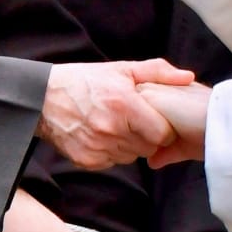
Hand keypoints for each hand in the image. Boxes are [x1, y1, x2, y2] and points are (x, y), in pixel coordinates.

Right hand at [39, 59, 196, 169]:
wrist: (43, 99)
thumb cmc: (86, 81)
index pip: (162, 134)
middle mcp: (111, 130)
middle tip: (137, 120)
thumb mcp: (122, 69)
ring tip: (119, 125)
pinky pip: (114, 162)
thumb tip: (188, 77)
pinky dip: (113, 152)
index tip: (157, 119)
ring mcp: (98, 148)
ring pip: (132, 157)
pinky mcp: (87, 161)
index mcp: (124, 105)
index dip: (164, 128)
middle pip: (149, 147)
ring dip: (131, 145)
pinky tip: (104, 134)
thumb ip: (158, 72)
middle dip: (148, 136)